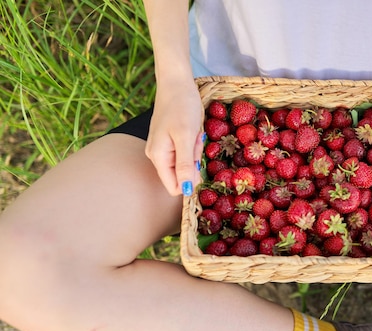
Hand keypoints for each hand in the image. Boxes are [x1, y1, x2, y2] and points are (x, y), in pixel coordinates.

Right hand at [145, 78, 204, 195]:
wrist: (176, 82)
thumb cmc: (181, 106)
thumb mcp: (186, 136)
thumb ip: (184, 164)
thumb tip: (187, 190)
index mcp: (158, 157)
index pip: (175, 187)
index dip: (191, 180)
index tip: (198, 161)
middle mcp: (157, 156)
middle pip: (181, 175)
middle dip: (193, 162)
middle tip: (195, 141)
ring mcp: (163, 148)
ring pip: (185, 163)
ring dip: (194, 152)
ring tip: (194, 134)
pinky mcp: (170, 141)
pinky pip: (185, 152)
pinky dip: (193, 144)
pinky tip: (193, 131)